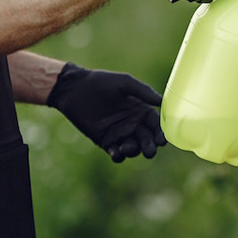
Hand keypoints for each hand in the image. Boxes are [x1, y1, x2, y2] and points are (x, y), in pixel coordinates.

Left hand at [46, 62, 165, 161]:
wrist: (75, 90)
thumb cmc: (101, 82)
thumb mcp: (124, 82)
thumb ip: (143, 91)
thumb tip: (162, 100)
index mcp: (141, 110)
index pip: (156, 124)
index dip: (160, 133)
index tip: (162, 140)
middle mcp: (133, 123)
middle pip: (147, 139)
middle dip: (150, 146)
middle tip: (150, 151)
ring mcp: (120, 134)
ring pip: (133, 148)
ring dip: (134, 151)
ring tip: (126, 147)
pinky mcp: (106, 141)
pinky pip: (116, 153)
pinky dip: (118, 155)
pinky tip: (116, 151)